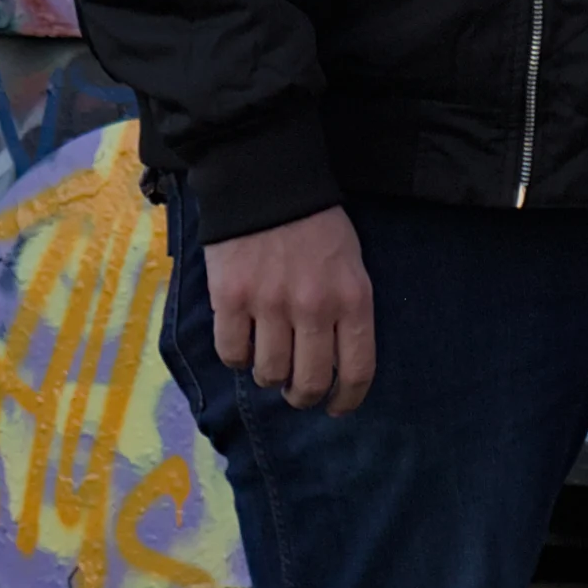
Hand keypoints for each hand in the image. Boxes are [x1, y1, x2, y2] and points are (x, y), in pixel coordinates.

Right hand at [206, 205, 376, 412]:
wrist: (266, 179)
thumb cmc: (315, 224)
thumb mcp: (351, 264)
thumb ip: (347, 311)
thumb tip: (335, 365)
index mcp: (352, 298)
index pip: (356, 371)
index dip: (346, 400)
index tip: (336, 407)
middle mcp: (313, 307)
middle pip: (308, 383)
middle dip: (302, 396)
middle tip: (295, 390)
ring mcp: (270, 304)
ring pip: (268, 373)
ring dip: (268, 375)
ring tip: (267, 358)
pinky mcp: (231, 298)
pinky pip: (232, 353)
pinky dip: (237, 356)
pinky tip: (242, 341)